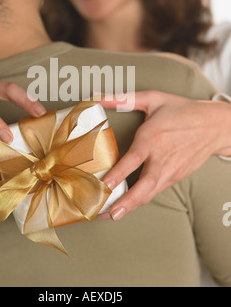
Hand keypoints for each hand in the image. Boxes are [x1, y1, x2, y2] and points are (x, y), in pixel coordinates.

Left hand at [99, 90, 230, 220]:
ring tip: (110, 214)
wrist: (214, 126)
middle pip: (144, 185)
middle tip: (107, 213)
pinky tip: (128, 204)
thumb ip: (124, 99)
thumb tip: (98, 97)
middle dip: (125, 202)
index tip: (105, 185)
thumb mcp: (153, 98)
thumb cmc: (182, 111)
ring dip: (130, 206)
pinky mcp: (175, 176)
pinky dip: (141, 199)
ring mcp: (170, 170)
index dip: (119, 173)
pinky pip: (155, 190)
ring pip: (150, 193)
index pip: (134, 158)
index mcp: (153, 137)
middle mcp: (161, 157)